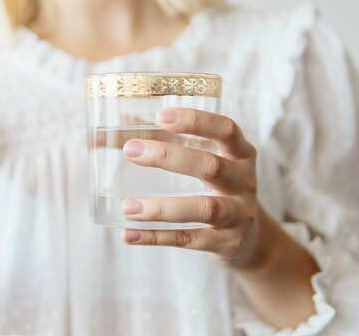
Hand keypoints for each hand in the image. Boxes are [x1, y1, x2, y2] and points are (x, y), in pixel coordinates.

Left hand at [119, 107, 263, 267]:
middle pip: (211, 166)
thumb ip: (159, 140)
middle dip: (170, 157)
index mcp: (239, 153)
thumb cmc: (214, 185)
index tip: (161, 116)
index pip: (226, 129)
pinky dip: (157, 238)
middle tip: (130, 151)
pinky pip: (189, 240)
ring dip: (162, 208)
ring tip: (127, 207)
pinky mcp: (226, 243)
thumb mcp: (199, 158)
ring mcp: (238, 214)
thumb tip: (109, 129)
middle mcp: (244, 181)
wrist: (249, 239)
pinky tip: (129, 234)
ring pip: (204, 208)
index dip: (196, 121)